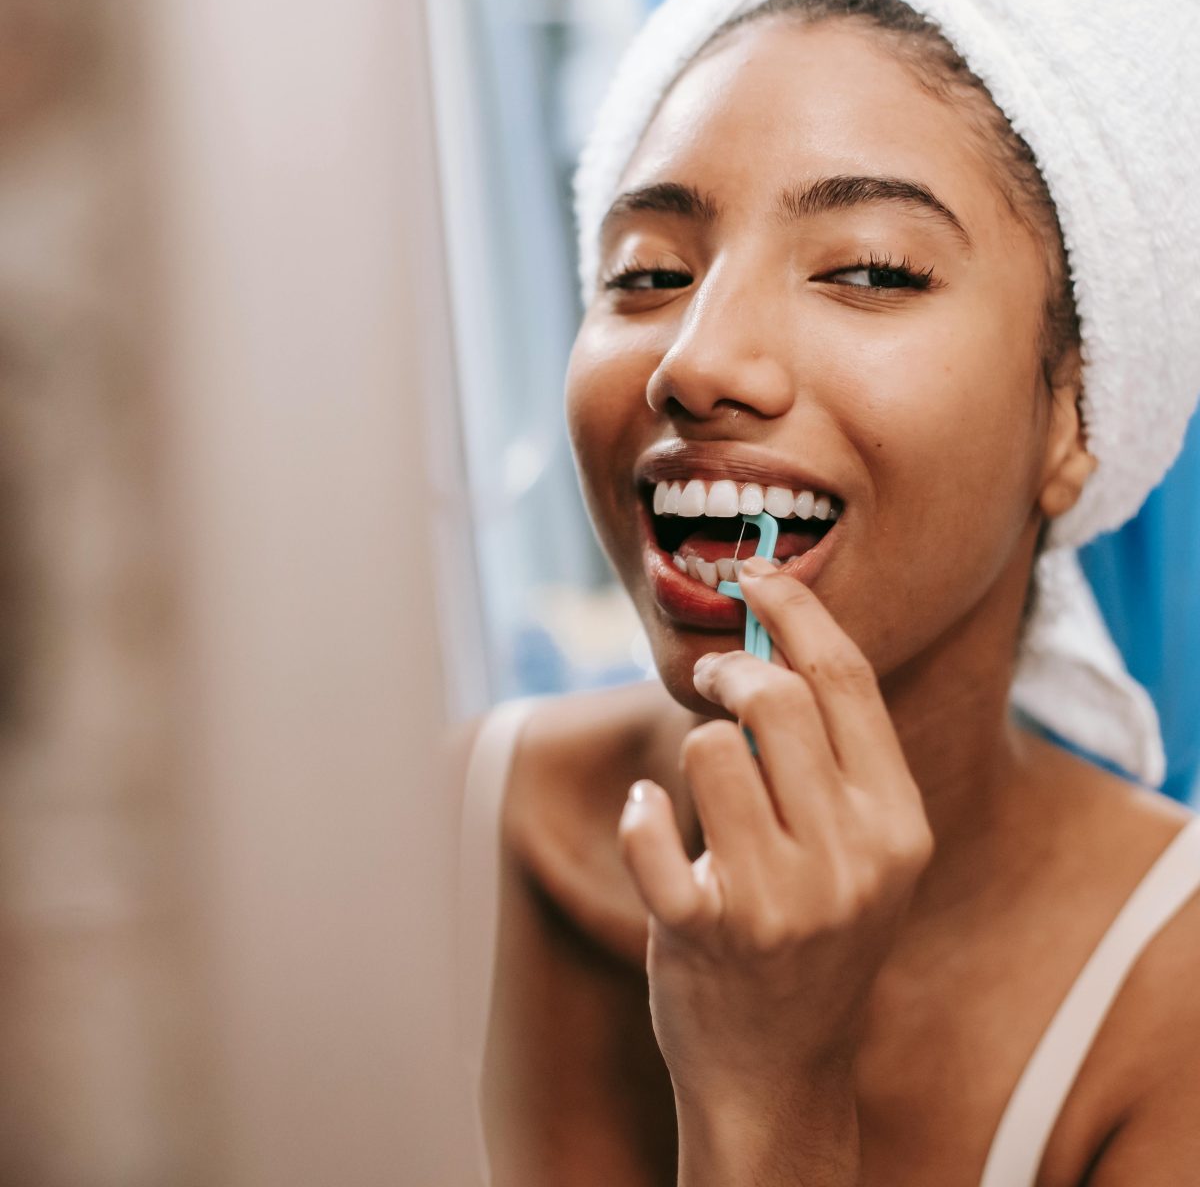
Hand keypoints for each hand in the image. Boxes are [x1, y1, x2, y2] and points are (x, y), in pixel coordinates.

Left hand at [617, 558, 932, 1183]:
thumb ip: (835, 760)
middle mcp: (851, 859)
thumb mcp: (861, 855)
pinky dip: (640, 813)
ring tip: (701, 793)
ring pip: (707, 747)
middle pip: (776, 698)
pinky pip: (651, 827)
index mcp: (899, 826)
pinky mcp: (706, 932)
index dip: (796, 609)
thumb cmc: (816, 939)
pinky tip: (651, 824)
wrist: (779, 1070)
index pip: (846, 680)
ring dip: (692, 752)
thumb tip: (774, 641)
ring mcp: (780, 900)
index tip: (757, 571)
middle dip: (731, 670)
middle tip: (713, 678)